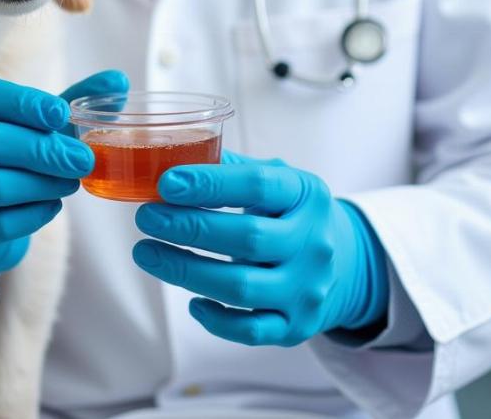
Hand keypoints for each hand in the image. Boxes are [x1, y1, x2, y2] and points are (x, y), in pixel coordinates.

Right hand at [0, 70, 127, 278]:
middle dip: (44, 151)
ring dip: (42, 184)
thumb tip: (120, 80)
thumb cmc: (8, 152)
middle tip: (84, 160)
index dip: (27, 104)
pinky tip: (52, 205)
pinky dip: (33, 214)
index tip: (63, 115)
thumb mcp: (35, 123)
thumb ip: (76, 100)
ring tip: (71, 182)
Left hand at [132, 152, 388, 345]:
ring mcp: (307, 288)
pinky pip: (251, 329)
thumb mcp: (277, 179)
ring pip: (241, 286)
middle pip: (247, 237)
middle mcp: (313, 242)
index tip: (166, 183)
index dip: (209, 184)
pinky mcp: (297, 325)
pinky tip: (192, 300)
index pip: (258, 185)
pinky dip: (217, 319)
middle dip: (188, 227)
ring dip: (185, 270)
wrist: (344, 262)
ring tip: (147, 252)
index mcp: (306, 195)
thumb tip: (173, 161)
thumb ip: (231, 168)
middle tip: (146, 217)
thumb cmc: (292, 212)